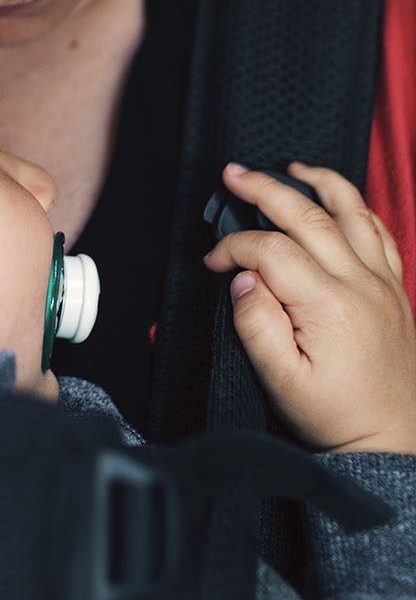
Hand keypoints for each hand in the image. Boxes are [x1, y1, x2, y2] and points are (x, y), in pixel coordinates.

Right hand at [203, 162, 415, 453]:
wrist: (390, 442)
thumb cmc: (336, 416)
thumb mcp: (280, 381)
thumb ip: (255, 324)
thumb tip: (244, 279)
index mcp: (329, 305)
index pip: (271, 250)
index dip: (234, 247)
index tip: (214, 262)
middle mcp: (360, 285)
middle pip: (308, 215)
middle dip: (264, 187)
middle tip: (234, 174)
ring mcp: (382, 284)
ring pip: (353, 211)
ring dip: (320, 182)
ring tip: (292, 168)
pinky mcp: (395, 291)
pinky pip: (381, 233)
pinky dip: (358, 208)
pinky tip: (340, 202)